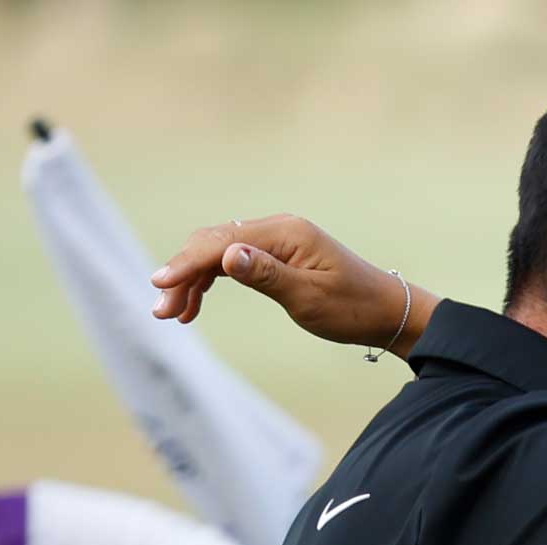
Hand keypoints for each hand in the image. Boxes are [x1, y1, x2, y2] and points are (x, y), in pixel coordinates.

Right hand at [149, 214, 438, 356]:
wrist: (386, 312)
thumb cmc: (353, 308)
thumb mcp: (309, 298)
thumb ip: (267, 275)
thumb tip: (228, 255)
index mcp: (286, 233)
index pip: (222, 242)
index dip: (187, 263)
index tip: (160, 286)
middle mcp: (279, 229)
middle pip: (214, 243)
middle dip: (183, 274)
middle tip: (162, 311)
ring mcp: (278, 239)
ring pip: (219, 252)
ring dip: (193, 280)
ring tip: (174, 314)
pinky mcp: (279, 254)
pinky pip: (234, 260)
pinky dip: (211, 280)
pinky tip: (195, 304)